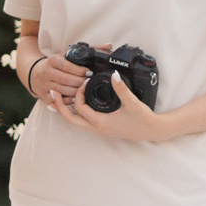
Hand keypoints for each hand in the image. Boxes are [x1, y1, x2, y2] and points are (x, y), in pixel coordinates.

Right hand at [27, 53, 87, 108]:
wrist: (35, 75)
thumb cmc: (54, 66)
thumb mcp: (62, 57)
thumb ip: (76, 56)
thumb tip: (99, 51)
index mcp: (52, 61)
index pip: (66, 66)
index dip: (79, 70)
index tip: (89, 72)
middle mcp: (46, 73)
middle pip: (66, 79)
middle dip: (80, 82)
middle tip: (88, 82)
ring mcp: (45, 85)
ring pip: (63, 91)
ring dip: (76, 91)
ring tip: (84, 89)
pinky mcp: (45, 96)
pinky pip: (59, 100)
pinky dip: (69, 100)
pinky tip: (76, 97)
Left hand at [51, 71, 167, 142]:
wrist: (153, 131)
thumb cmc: (143, 119)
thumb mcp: (132, 102)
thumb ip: (122, 88)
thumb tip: (114, 74)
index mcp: (100, 122)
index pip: (79, 108)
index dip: (78, 93)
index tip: (85, 81)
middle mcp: (97, 128)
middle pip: (70, 119)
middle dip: (59, 106)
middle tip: (51, 93)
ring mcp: (99, 129)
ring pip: (76, 122)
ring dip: (65, 110)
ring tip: (56, 98)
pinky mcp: (103, 127)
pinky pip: (83, 121)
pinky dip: (75, 113)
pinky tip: (75, 104)